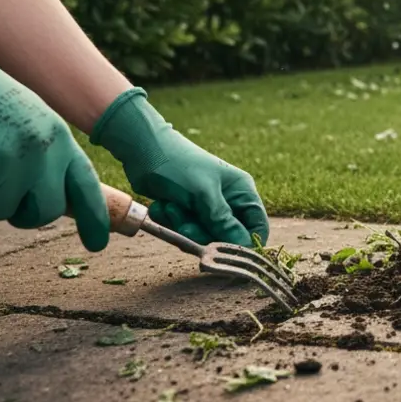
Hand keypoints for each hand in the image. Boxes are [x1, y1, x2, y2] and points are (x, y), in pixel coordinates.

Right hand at [0, 11, 109, 250]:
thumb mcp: (33, 122)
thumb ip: (48, 159)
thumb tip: (59, 202)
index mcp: (60, 138)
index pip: (86, 187)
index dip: (95, 218)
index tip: (98, 244)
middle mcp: (41, 151)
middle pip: (43, 213)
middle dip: (21, 213)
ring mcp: (9, 159)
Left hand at [90, 88, 268, 245]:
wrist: (142, 150)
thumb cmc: (179, 165)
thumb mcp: (203, 194)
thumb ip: (224, 222)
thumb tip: (244, 246)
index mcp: (242, 192)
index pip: (258, 228)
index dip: (245, 244)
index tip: (224, 251)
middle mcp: (228, 201)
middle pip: (227, 237)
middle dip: (203, 233)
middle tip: (185, 225)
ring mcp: (206, 207)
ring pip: (202, 236)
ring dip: (182, 226)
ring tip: (169, 206)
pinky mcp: (186, 212)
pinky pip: (183, 231)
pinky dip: (170, 222)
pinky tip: (162, 204)